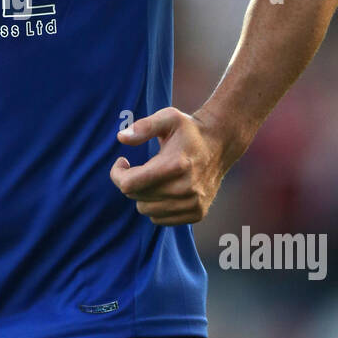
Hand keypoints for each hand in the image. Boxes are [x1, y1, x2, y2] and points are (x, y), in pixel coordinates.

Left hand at [109, 107, 230, 225]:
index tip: (122, 161)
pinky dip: (156, 207)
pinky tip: (164, 189)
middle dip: (131, 182)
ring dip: (143, 196)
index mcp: (175, 165)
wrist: (221, 144)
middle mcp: (186, 188)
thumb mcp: (168, 118)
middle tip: (137, 168)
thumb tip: (121, 138)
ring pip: (146, 211)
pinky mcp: (197, 213)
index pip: (130, 184)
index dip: (117, 174)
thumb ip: (143, 127)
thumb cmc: (189, 130)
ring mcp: (193, 203)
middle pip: (137, 197)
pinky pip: (160, 220)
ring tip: (153, 178)